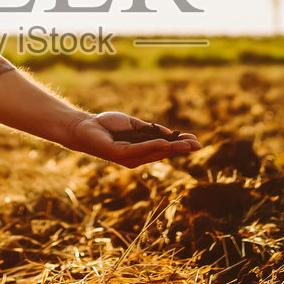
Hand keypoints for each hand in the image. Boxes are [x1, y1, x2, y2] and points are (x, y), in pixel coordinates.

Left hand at [65, 111, 201, 168]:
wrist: (85, 127)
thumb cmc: (107, 125)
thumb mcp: (134, 126)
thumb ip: (149, 131)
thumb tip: (168, 134)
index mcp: (141, 150)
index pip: (164, 148)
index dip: (179, 145)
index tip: (195, 141)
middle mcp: (137, 157)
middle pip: (163, 153)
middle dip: (181, 148)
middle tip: (198, 145)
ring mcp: (129, 157)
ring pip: (154, 153)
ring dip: (172, 148)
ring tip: (188, 144)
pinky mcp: (119, 154)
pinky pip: (139, 150)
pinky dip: (152, 146)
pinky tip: (165, 143)